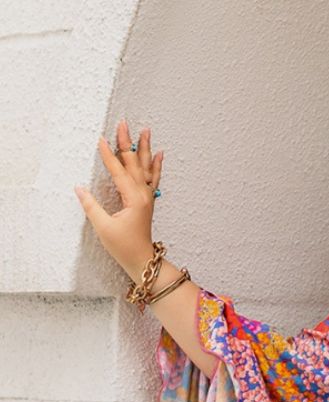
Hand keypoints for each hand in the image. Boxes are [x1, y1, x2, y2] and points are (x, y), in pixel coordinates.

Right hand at [73, 118, 164, 278]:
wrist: (143, 261)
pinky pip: (153, 179)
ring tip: (146, 131)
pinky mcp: (148, 202)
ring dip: (145, 148)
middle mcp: (143, 195)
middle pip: (134, 163)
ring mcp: (147, 198)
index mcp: (133, 199)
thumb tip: (79, 188)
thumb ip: (91, 207)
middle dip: (128, 142)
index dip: (108, 155)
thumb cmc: (124, 247)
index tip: (100, 139)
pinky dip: (156, 166)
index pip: (118, 171)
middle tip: (124, 123)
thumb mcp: (104, 228)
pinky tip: (159, 155)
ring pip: (146, 168)